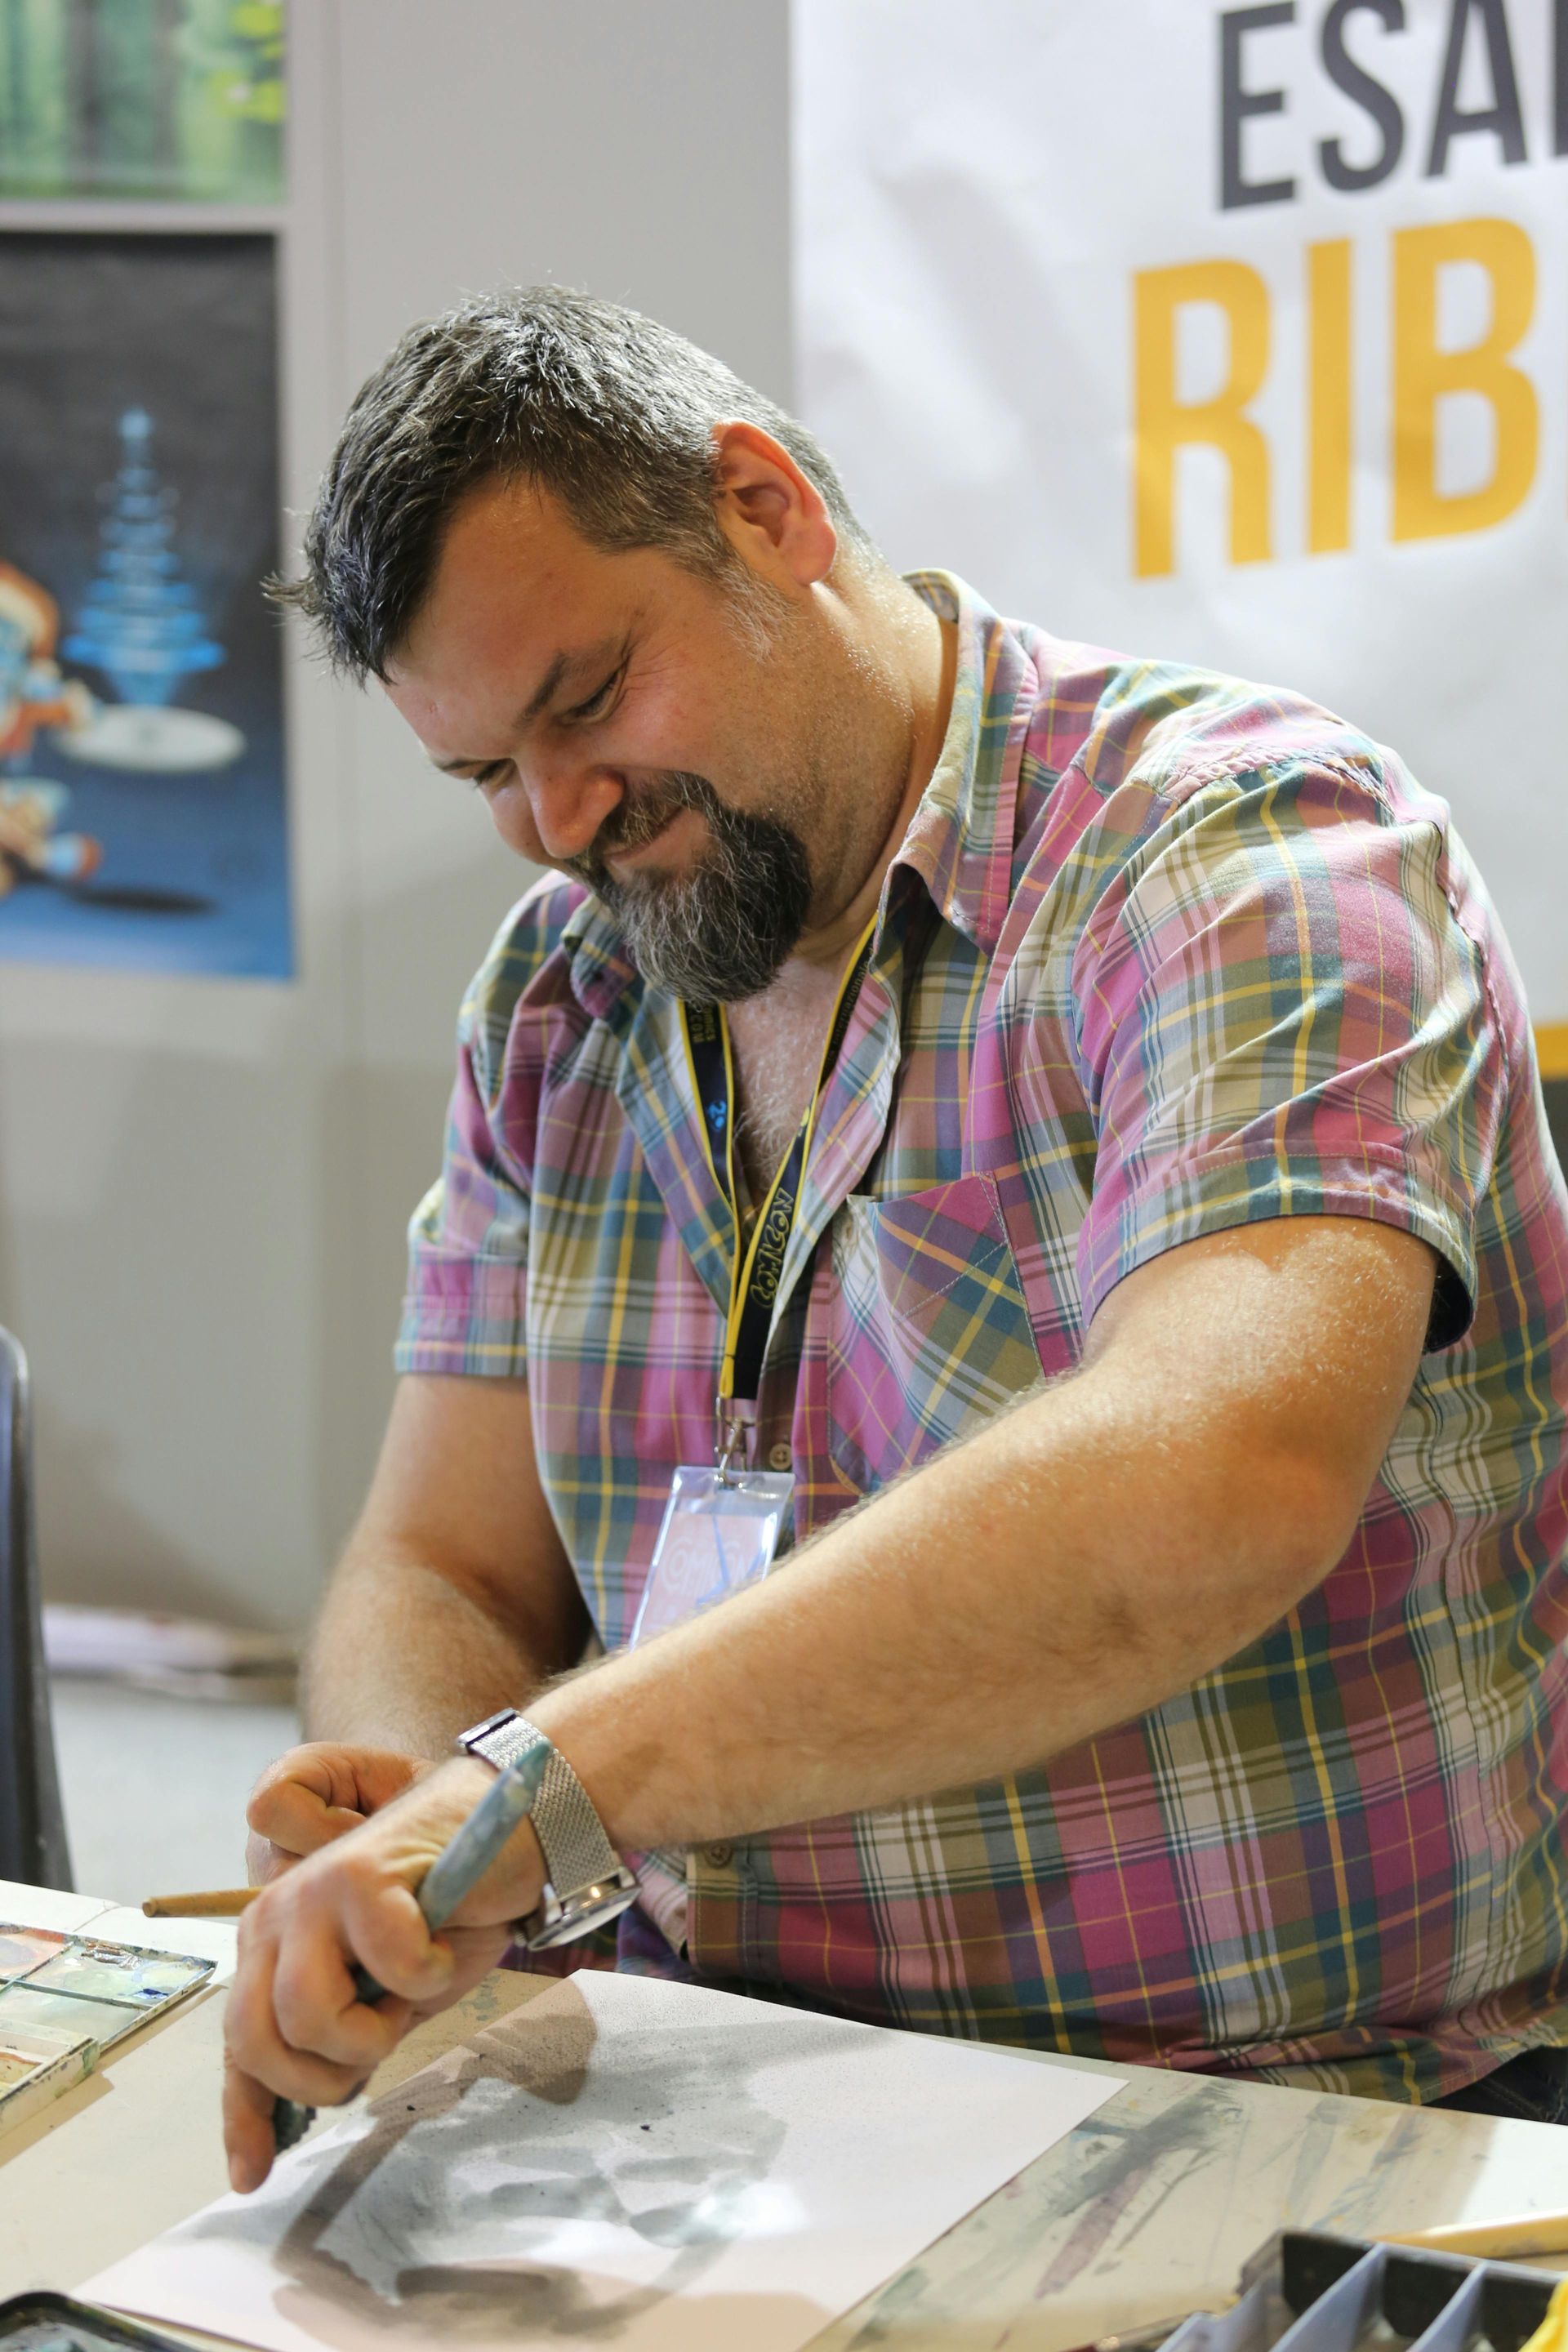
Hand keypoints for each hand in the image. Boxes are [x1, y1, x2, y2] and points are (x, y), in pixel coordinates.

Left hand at [223, 1757, 546, 2193]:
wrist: (507, 1830)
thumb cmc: (451, 1914)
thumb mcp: (387, 1998)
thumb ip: (341, 2041)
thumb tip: (293, 2125)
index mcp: (273, 1946)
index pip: (241, 2045)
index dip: (244, 2117)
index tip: (250, 2177)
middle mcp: (274, 1916)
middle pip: (255, 2042)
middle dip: (322, 2074)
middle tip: (380, 2041)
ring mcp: (311, 1892)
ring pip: (307, 2016)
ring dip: (375, 2027)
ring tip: (412, 1988)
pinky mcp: (361, 1875)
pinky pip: (387, 1967)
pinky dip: (426, 1973)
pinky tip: (441, 1945)